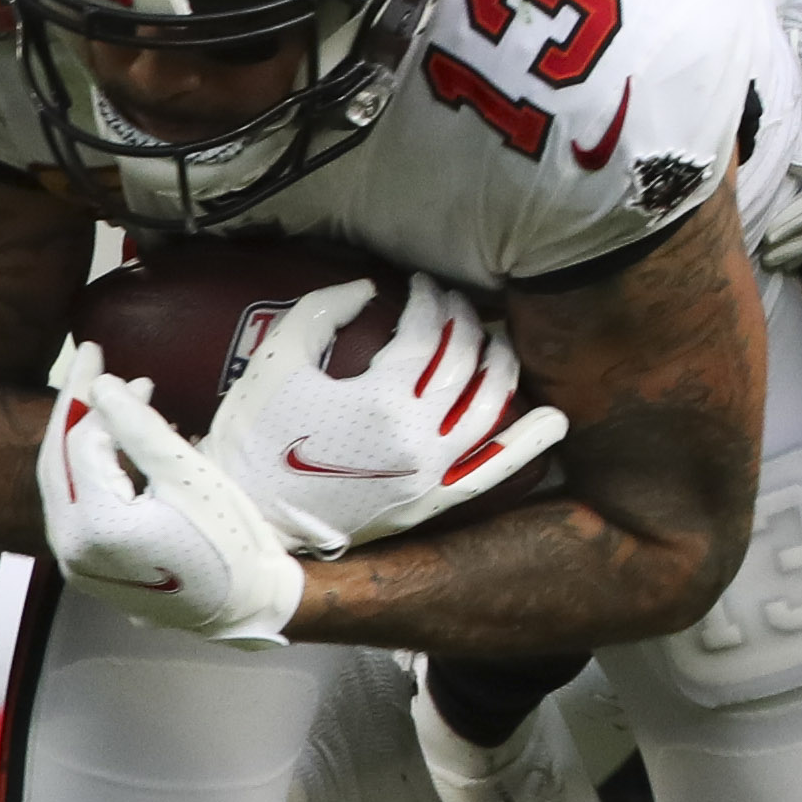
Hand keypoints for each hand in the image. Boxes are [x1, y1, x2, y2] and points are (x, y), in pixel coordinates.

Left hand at [36, 343, 303, 643]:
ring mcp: (75, 565)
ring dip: (81, 438)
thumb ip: (138, 426)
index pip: (84, 442)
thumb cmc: (229, 542)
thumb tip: (99, 384)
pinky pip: (74, 507)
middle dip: (74, 405)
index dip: (111, 402)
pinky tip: (109, 447)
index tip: (145, 379)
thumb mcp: (188, 475)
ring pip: (62, 483)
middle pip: (58, 460)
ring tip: (102, 398)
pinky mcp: (86, 572)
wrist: (247, 607)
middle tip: (90, 356)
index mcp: (95, 527)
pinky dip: (89, 471)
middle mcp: (71, 550)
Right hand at [203, 275, 568, 555]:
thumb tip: (369, 287)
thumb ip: (324, 310)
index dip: (428, 299)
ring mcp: (428, 474)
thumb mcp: (279, 360)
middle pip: (463, 362)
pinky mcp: (429, 503)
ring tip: (498, 342)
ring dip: (499, 366)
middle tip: (456, 304)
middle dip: (464, 321)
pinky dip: (526, 445)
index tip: (422, 284)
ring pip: (488, 409)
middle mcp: (415, 437)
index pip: (426, 333)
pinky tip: (552, 421)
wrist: (249, 517)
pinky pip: (491, 472)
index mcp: (379, 399)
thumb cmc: (255, 437)